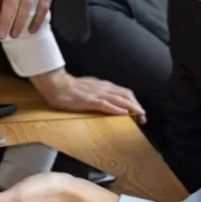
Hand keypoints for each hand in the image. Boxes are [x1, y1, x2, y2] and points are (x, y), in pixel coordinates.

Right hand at [31, 68, 145, 124]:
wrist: (57, 84)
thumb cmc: (70, 88)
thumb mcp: (89, 88)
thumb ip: (99, 93)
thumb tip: (108, 100)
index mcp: (104, 86)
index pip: (124, 92)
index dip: (134, 101)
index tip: (139, 111)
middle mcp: (104, 88)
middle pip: (126, 95)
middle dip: (137, 106)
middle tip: (143, 117)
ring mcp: (97, 94)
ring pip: (119, 99)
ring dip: (131, 108)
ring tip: (139, 116)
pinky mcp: (89, 100)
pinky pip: (105, 104)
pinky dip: (116, 109)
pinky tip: (123, 114)